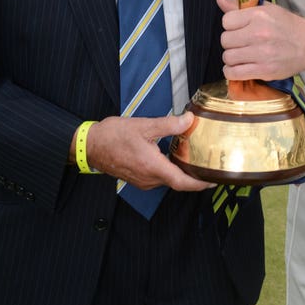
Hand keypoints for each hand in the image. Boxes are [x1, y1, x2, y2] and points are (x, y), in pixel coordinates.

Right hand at [83, 112, 212, 191]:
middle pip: (177, 182)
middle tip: (209, 165)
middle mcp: (149, 179)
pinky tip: (173, 158)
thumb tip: (189, 120)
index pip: (182, 182)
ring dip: (181, 173)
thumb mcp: (144, 125)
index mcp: (152, 168)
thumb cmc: (114, 136)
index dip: (200, 184)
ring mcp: (142, 181)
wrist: (90, 145)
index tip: (214, 180)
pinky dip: (169, 170)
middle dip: (194, 176)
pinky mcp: (137, 178)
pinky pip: (158, 177)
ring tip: (195, 160)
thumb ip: (169, 124)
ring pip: (167, 180)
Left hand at [217, 0, 304, 80]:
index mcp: (259, 16)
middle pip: (225, 40)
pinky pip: (234, 73)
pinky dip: (232, 71)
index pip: (226, 21)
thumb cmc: (287, 26)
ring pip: (228, 57)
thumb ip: (241, 6)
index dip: (230, 25)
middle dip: (230, 42)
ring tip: (241, 55)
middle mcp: (259, 34)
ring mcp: (262, 53)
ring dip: (231, 57)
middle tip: (240, 43)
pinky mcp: (264, 70)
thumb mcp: (266, 9)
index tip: (238, 28)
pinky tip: (239, 67)